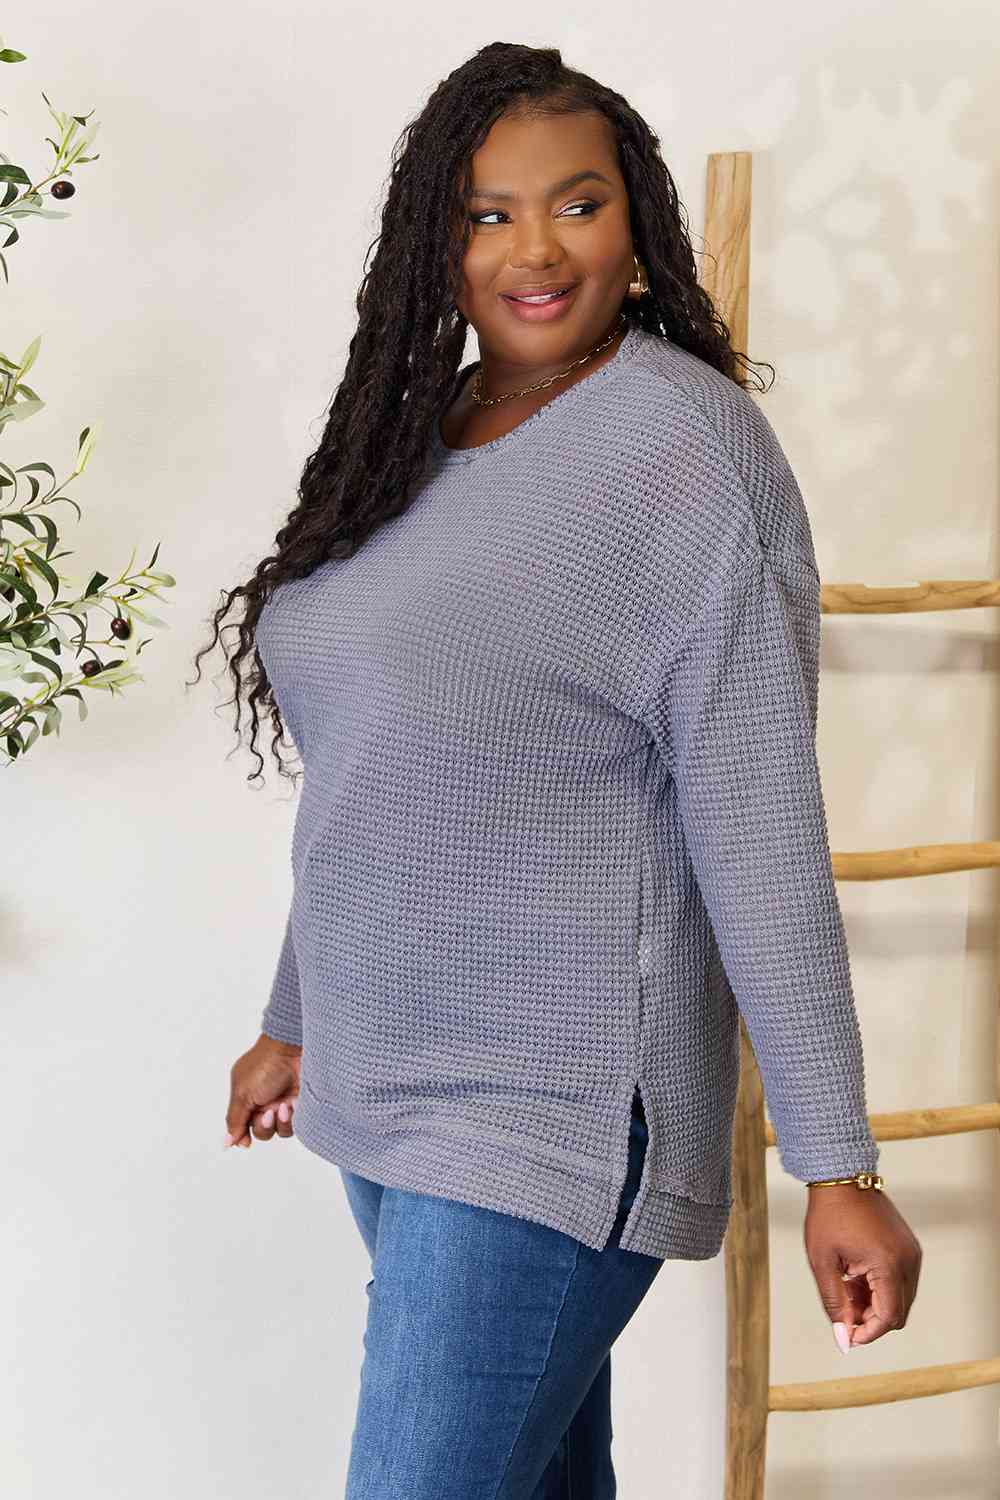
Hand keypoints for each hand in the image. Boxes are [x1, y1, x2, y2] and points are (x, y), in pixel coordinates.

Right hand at [224, 1033, 301, 1149]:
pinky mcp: (301, 1104)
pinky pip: (297, 1124)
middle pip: (262, 1132)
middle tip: (269, 1112)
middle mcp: (264, 1102)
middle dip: (264, 1127)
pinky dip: (294, 1118)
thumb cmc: (264, 1065)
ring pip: (280, 1131)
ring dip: (281, 1123)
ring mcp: (283, 1103)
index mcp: (246, 1099)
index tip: (246, 1142)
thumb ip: (235, 1120)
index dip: (243, 1136)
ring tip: (285, 1106)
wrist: (292, 1049)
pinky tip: (294, 1103)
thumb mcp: (243, 1094)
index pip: (242, 1126)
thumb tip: (227, 1142)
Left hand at [804, 1183, 921, 1348]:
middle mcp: (907, 1260)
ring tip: (846, 1289)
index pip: (888, 1317)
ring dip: (875, 1304)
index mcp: (888, 1264)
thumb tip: (843, 1337)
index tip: (848, 1337)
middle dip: (871, 1320)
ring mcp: (911, 1252)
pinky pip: (900, 1280)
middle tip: (843, 1313)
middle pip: (898, 1312)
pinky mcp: (908, 1247)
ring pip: (900, 1298)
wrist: (841, 1178)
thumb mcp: (822, 1262)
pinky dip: (880, 1288)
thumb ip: (834, 1303)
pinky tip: (856, 1277)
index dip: (868, 1333)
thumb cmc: (828, 1215)